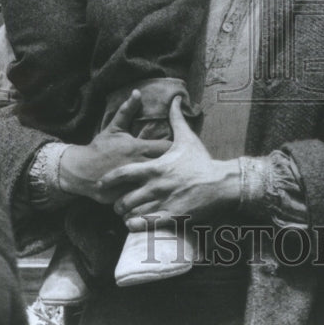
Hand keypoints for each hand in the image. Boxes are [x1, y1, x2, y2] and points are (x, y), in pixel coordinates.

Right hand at [58, 90, 171, 203]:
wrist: (79, 170)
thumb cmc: (100, 148)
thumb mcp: (114, 128)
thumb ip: (127, 111)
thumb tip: (137, 92)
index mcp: (137, 147)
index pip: (167, 147)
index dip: (177, 149)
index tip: (180, 150)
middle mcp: (137, 165)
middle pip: (167, 166)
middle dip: (175, 167)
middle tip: (182, 167)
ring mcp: (132, 183)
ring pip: (158, 185)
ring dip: (166, 183)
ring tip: (176, 184)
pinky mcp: (126, 197)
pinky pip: (144, 199)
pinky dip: (152, 198)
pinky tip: (161, 199)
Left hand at [100, 96, 240, 230]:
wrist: (222, 183)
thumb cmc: (202, 161)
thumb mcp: (187, 138)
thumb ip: (176, 119)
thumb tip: (175, 99)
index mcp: (155, 168)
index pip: (123, 173)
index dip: (109, 179)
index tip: (101, 182)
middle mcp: (156, 187)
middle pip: (123, 199)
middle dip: (117, 203)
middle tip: (118, 204)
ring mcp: (163, 203)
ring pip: (133, 214)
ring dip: (127, 215)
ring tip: (127, 214)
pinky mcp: (172, 217)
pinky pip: (146, 225)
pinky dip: (137, 226)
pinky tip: (137, 223)